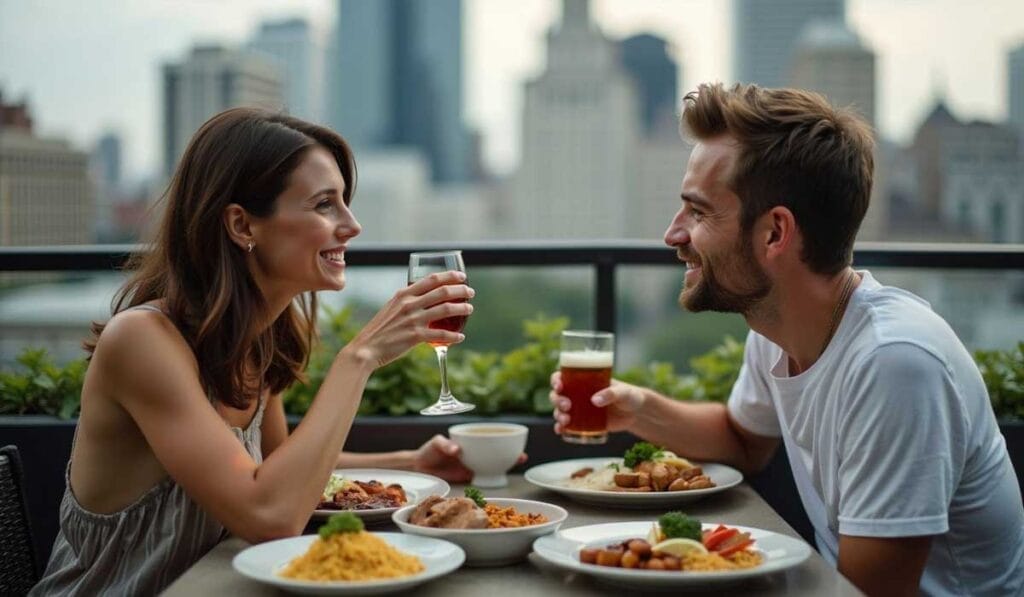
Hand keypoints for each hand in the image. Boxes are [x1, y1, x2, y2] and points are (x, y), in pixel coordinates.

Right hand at [343, 271, 473, 368]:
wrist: (365, 348)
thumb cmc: (380, 330)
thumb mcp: (391, 308)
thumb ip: (407, 302)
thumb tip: (425, 300)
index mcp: (403, 295)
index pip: (431, 279)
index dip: (449, 276)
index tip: (462, 277)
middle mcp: (409, 304)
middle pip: (442, 291)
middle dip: (460, 290)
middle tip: (470, 292)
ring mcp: (412, 319)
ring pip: (444, 309)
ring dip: (461, 308)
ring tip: (469, 309)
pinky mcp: (414, 336)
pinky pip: (440, 334)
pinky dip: (453, 336)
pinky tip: (461, 337)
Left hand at [412, 434, 527, 482]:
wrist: (419, 467)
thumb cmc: (428, 451)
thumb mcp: (436, 443)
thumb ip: (446, 445)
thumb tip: (457, 450)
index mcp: (469, 441)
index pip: (488, 438)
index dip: (502, 438)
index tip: (515, 439)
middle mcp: (474, 452)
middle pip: (496, 451)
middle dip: (510, 452)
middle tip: (522, 455)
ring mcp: (473, 464)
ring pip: (494, 463)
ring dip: (506, 464)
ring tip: (517, 463)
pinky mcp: (469, 477)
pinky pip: (484, 476)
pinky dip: (493, 476)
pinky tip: (501, 476)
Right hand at [550, 371, 645, 433]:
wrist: (637, 413)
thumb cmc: (629, 396)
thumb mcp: (623, 392)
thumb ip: (611, 393)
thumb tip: (595, 400)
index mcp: (584, 380)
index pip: (563, 377)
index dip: (556, 380)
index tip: (559, 386)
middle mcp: (578, 394)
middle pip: (557, 394)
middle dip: (557, 400)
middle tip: (566, 406)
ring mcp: (579, 409)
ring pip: (559, 411)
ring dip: (558, 415)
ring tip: (566, 421)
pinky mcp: (583, 423)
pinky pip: (567, 426)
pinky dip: (561, 428)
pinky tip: (561, 431)